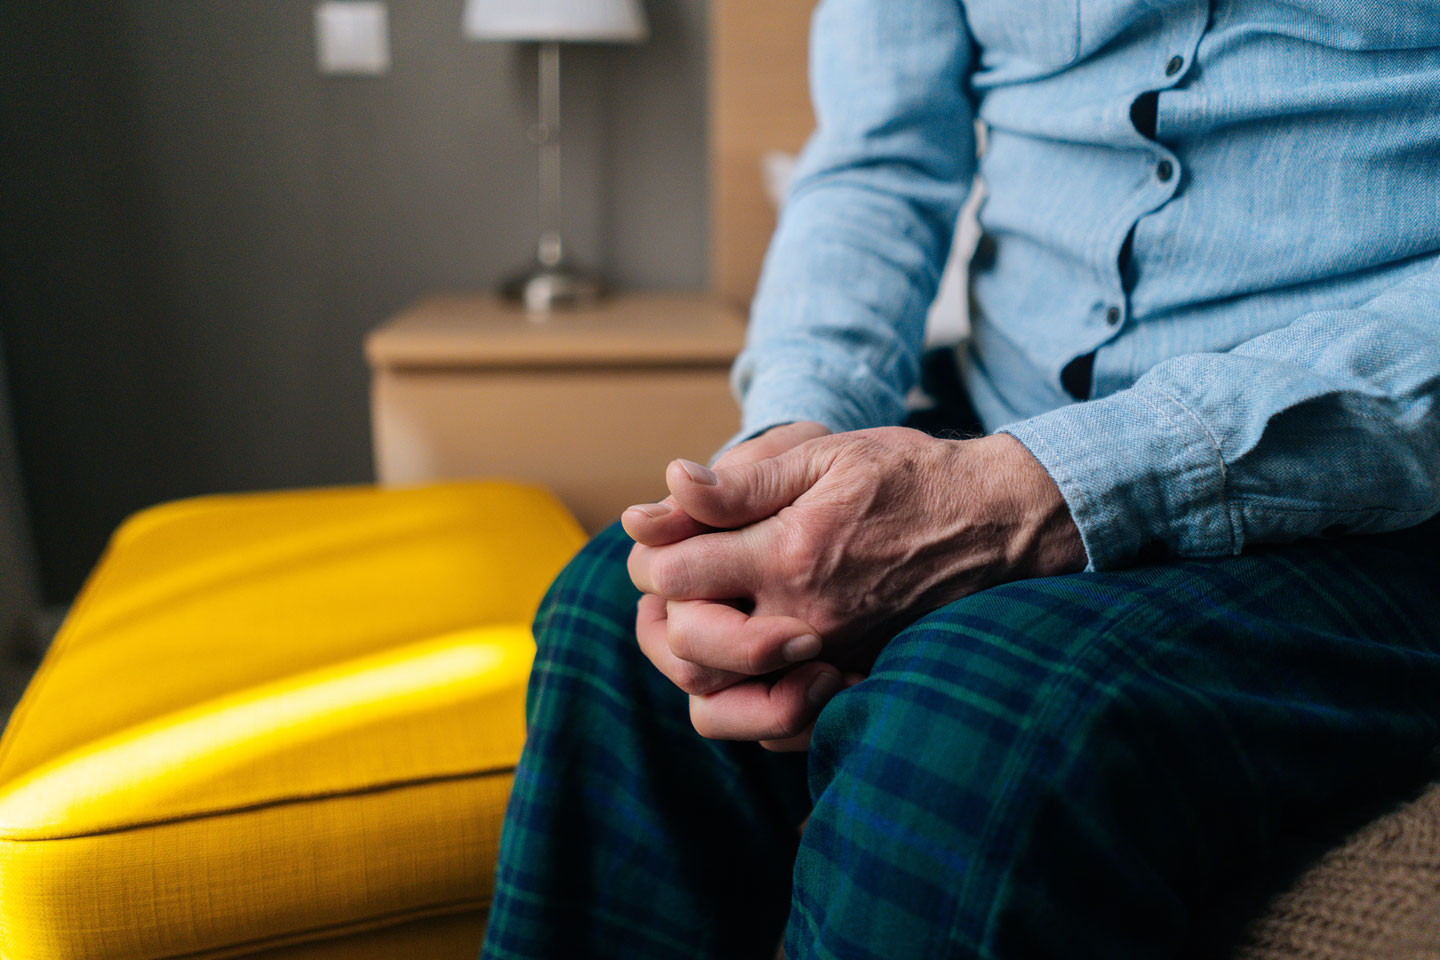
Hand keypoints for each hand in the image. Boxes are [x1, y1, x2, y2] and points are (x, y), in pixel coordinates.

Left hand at [627, 428, 1085, 746]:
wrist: (996, 525)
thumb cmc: (908, 479)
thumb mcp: (826, 456)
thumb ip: (744, 479)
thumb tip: (670, 485)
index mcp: (789, 554)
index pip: (674, 575)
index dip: (654, 553)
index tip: (669, 536)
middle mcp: (804, 619)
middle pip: (686, 646)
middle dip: (664, 612)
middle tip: (678, 582)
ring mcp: (828, 660)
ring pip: (718, 700)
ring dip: (694, 661)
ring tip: (701, 619)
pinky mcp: (849, 683)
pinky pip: (772, 727)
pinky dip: (742, 702)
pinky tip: (744, 656)